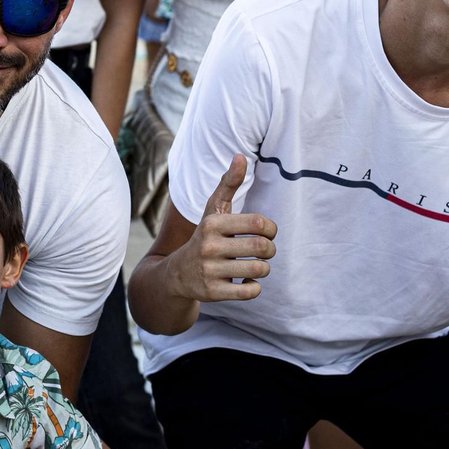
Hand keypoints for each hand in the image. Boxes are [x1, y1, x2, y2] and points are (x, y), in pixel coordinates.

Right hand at [166, 155, 276, 303]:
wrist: (176, 274)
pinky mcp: (212, 293)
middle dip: (270, 249)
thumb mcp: (213, 210)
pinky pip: (250, 292)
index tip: (267, 232)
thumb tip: (240, 156)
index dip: (271, 228)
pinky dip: (254, 287)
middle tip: (265, 250)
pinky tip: (246, 281)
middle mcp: (208, 246)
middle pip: (262, 247)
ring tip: (256, 265)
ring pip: (259, 270)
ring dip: (264, 268)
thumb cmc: (205, 236)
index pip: (259, 222)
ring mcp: (209, 270)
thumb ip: (228, 184)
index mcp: (212, 223)